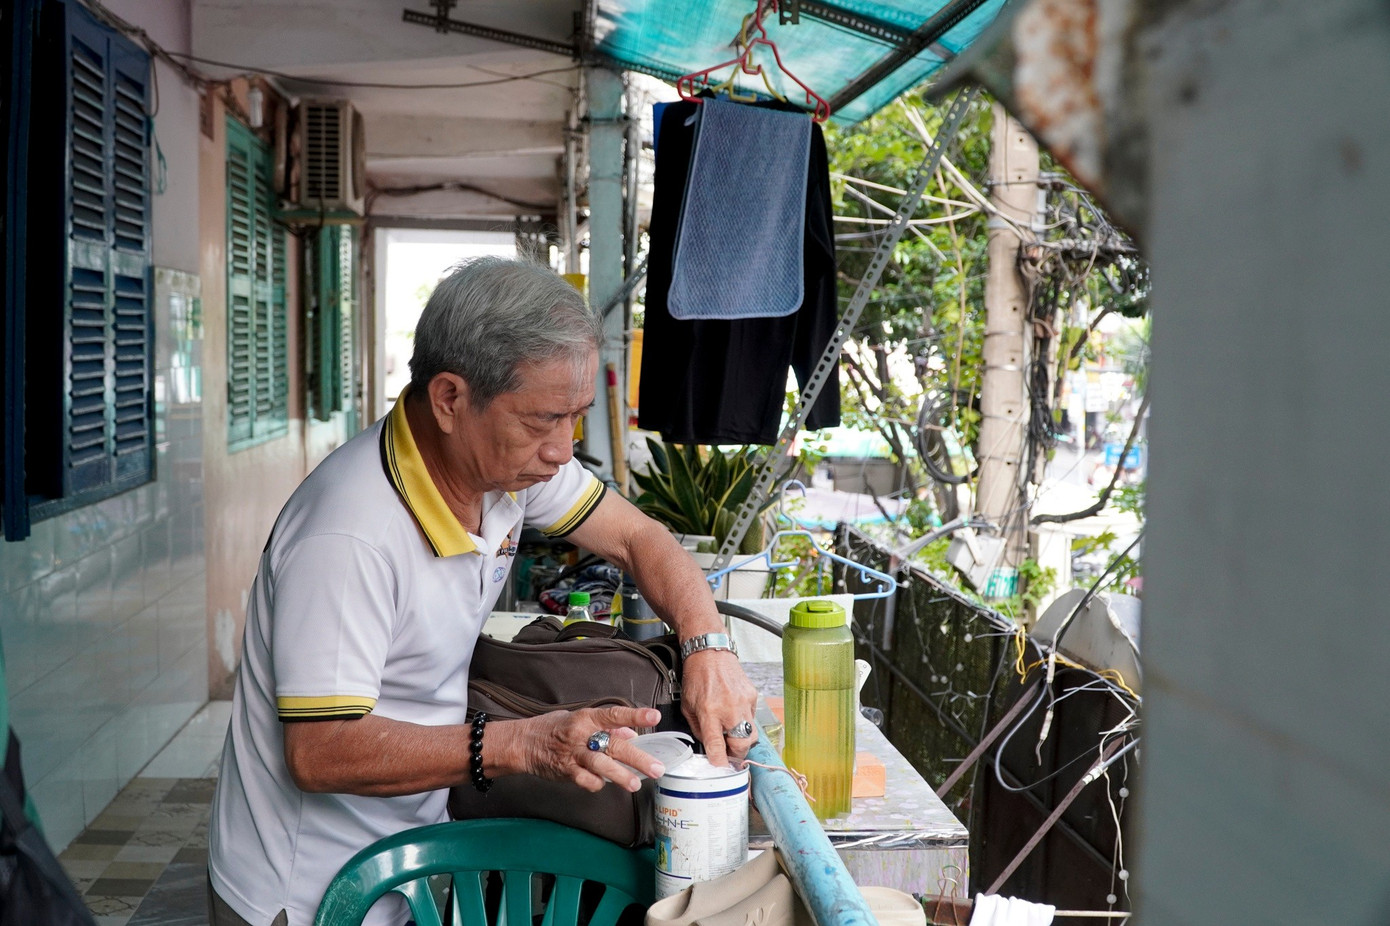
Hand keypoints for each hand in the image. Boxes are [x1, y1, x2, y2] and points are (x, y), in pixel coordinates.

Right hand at [510, 706, 664, 792]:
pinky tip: (604, 784)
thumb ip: (607, 726)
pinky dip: (597, 783)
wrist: (524, 742)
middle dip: (638, 758)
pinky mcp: (566, 771)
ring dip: (620, 776)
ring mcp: (573, 754)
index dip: (635, 716)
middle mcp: (582, 735)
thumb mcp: (581, 719)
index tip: (654, 717)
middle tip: (657, 768)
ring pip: (601, 765)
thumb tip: (631, 732)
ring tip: (635, 784)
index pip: (615, 715)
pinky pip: (586, 780)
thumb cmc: (555, 728)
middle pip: (614, 745)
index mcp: (587, 718)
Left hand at [680, 650, 759, 767]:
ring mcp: (743, 702)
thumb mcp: (687, 706)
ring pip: (752, 734)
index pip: (717, 745)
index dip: (720, 762)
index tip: (722, 771)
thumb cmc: (696, 678)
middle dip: (736, 755)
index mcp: (709, 712)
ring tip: (732, 736)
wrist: (710, 653)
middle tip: (728, 754)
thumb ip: (698, 728)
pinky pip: (752, 718)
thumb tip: (709, 746)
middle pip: (741, 744)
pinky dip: (744, 722)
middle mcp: (729, 708)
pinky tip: (734, 714)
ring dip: (742, 740)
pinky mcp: (752, 696)